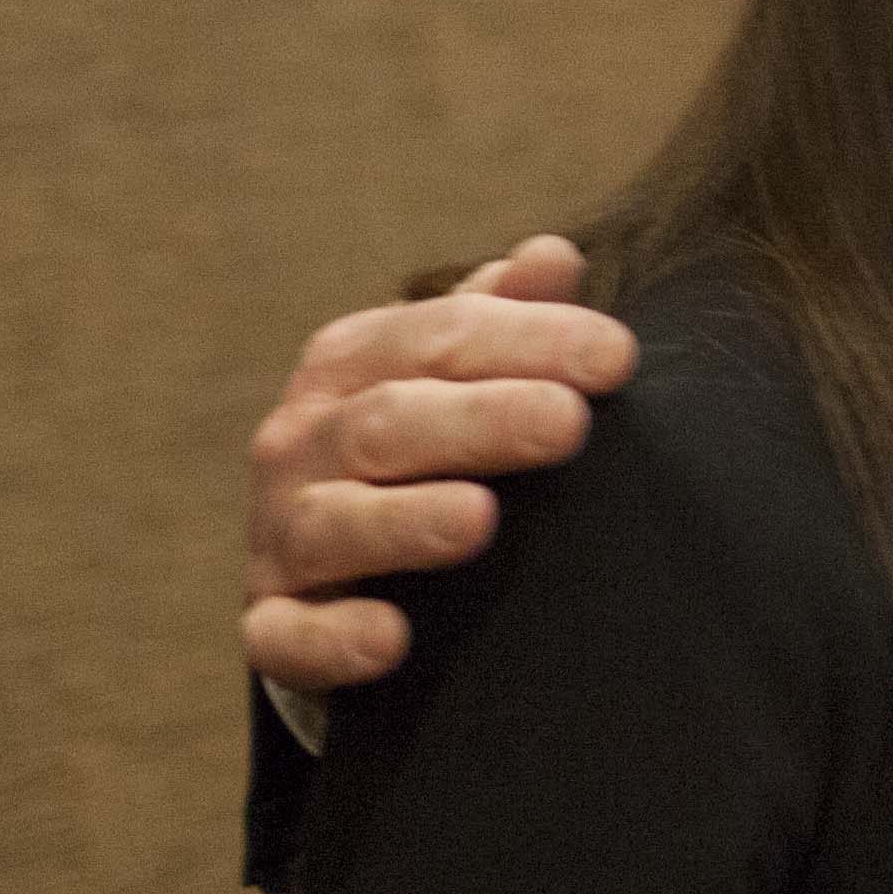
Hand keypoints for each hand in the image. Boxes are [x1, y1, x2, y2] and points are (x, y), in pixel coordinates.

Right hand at [240, 235, 636, 691]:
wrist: (327, 572)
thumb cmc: (414, 451)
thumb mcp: (449, 376)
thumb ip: (499, 319)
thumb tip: (555, 255)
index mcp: (350, 364)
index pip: (441, 336)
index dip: (529, 339)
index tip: (619, 357)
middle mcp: (302, 442)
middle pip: (390, 421)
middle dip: (481, 419)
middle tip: (569, 422)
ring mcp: (281, 535)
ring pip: (335, 524)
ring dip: (405, 521)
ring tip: (480, 518)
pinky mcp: (273, 625)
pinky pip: (290, 636)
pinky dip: (336, 639)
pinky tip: (392, 638)